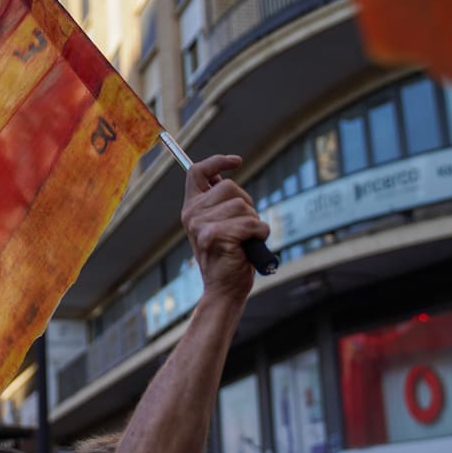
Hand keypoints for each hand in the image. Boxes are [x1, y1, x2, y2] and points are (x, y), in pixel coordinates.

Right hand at [181, 154, 269, 301]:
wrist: (224, 291)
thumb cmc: (228, 258)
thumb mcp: (217, 225)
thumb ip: (217, 204)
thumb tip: (223, 178)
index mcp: (191, 209)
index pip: (197, 172)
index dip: (217, 162)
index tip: (237, 162)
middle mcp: (192, 214)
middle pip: (230, 187)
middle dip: (247, 205)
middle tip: (243, 228)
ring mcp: (202, 225)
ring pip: (243, 206)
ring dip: (254, 222)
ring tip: (246, 240)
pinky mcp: (216, 236)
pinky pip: (251, 223)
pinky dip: (260, 233)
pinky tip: (252, 245)